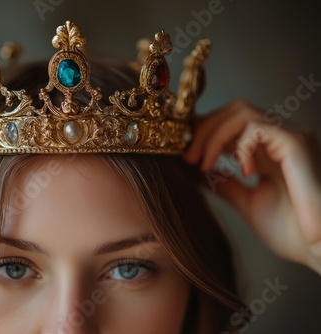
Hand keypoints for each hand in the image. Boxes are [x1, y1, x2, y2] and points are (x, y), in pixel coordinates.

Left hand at [185, 99, 320, 274]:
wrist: (319, 249)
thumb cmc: (291, 231)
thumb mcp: (247, 202)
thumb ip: (224, 184)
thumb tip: (196, 173)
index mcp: (266, 151)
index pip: (229, 124)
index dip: (203, 132)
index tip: (182, 152)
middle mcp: (278, 138)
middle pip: (233, 110)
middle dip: (203, 129)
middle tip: (186, 157)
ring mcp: (290, 137)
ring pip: (242, 112)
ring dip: (214, 134)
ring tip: (203, 163)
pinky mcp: (296, 143)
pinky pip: (258, 127)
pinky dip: (240, 145)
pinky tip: (242, 171)